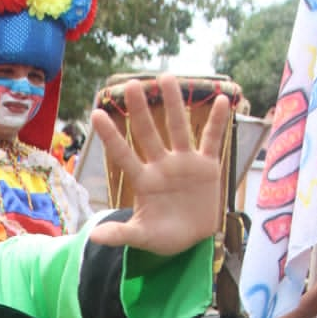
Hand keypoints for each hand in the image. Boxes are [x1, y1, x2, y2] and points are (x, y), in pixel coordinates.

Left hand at [89, 75, 229, 256]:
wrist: (193, 240)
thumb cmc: (163, 237)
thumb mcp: (142, 237)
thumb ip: (120, 234)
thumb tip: (93, 238)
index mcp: (143, 181)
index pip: (123, 154)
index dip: (111, 136)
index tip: (96, 114)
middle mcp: (161, 165)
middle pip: (148, 133)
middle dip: (140, 110)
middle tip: (132, 84)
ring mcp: (184, 163)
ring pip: (178, 128)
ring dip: (174, 104)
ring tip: (167, 77)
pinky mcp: (207, 166)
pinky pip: (212, 140)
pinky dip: (218, 122)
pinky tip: (222, 101)